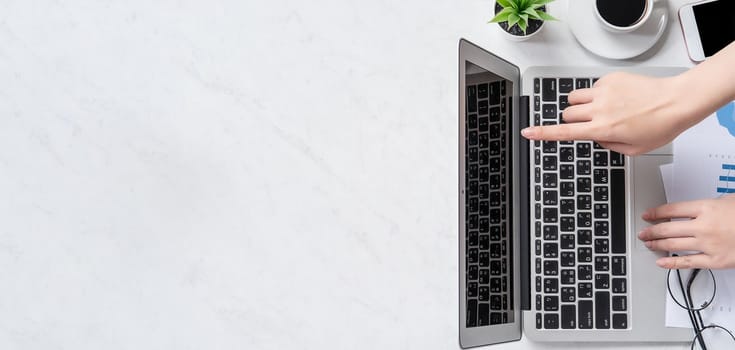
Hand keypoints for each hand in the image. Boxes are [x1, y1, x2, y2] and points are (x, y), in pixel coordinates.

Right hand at [521, 72, 697, 154]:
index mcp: (603, 130)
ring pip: (575, 97)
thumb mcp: (633, 149)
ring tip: (599, 108)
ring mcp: (604, 92)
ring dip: (581, 104)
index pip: (564, 133)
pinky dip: (598, 92)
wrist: (677, 101)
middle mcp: (600, 110)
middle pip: (567, 113)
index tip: (528, 132)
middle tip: (590, 122)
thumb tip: (596, 137)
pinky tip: (617, 97)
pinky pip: (593, 86)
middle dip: (573, 119)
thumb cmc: (660, 126)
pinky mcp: (610, 79)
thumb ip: (608, 146)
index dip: (543, 133)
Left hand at [638, 195, 734, 268]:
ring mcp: (708, 244)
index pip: (672, 209)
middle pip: (668, 228)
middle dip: (651, 230)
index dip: (656, 212)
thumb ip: (708, 206)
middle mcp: (704, 226)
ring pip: (674, 244)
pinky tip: (661, 262)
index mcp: (706, 207)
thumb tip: (693, 210)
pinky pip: (688, 263)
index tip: (648, 215)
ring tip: (648, 243)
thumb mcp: (728, 200)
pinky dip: (672, 263)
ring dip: (657, 244)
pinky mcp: (715, 260)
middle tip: (642, 232)